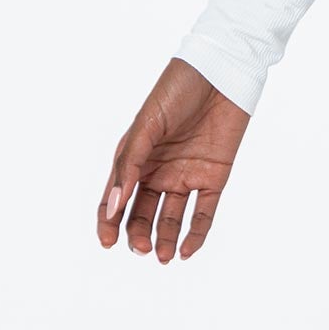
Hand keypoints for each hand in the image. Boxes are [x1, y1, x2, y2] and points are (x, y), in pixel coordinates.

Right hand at [95, 58, 250, 262]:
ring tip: (163, 256)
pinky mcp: (214, 176)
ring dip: (165, 240)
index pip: (117, 198)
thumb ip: (130, 164)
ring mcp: (186, 175)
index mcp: (136, 157)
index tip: (108, 243)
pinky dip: (196, 234)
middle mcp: (159, 170)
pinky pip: (204, 213)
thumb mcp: (146, 125)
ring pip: (171, 219)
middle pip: (142, 213)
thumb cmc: (177, 90)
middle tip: (141, 248)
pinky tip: (187, 251)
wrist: (220, 72)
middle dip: (138, 235)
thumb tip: (114, 206)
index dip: (109, 223)